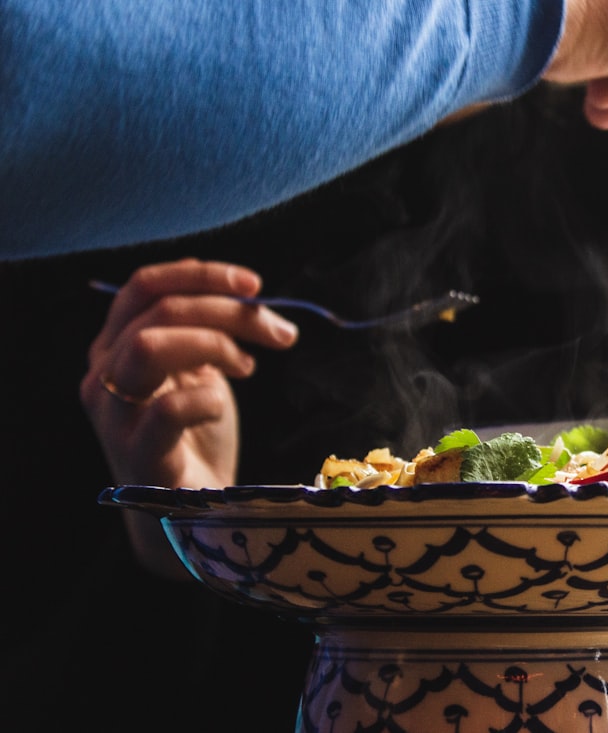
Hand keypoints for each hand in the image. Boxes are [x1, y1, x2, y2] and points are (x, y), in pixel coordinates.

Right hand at [81, 258, 298, 489]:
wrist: (197, 510)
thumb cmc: (199, 434)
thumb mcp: (205, 370)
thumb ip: (212, 332)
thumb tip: (247, 293)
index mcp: (116, 346)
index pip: (144, 286)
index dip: (199, 275)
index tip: (253, 284)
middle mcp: (103, 374)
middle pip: (158, 311)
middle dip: (227, 311)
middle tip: (277, 333)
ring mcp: (114, 416)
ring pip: (148, 346)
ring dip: (213, 345)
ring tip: (248, 367)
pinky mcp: (136, 455)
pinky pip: (166, 410)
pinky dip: (206, 399)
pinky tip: (222, 408)